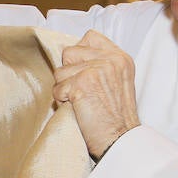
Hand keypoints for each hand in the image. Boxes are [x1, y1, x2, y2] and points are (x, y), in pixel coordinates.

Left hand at [51, 29, 140, 158]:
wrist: (120, 139)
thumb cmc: (116, 117)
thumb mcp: (119, 81)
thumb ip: (101, 65)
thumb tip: (71, 57)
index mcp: (120, 58)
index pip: (90, 38)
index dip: (79, 54)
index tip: (83, 72)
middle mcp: (110, 60)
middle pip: (69, 53)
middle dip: (69, 73)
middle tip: (83, 92)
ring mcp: (96, 70)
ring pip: (60, 71)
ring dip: (65, 89)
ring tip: (82, 102)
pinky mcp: (82, 84)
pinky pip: (57, 88)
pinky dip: (62, 101)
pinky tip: (78, 109)